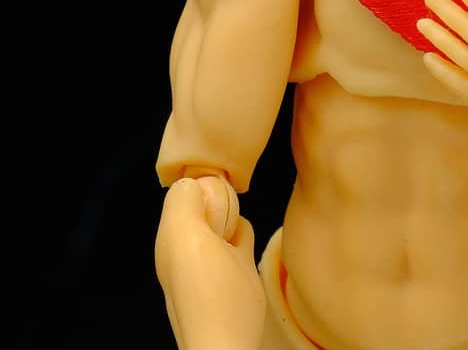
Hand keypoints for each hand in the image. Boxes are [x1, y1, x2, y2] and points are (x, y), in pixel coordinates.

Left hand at [154, 176, 264, 349]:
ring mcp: (212, 262)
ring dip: (232, 216)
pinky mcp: (235, 273)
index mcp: (171, 238)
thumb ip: (183, 205)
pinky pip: (238, 241)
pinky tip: (248, 238)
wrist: (228, 343)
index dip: (200, 184)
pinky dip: (244, 233)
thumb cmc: (209, 292)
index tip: (220, 186)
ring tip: (239, 219)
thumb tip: (192, 181)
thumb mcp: (186, 238)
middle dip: (219, 198)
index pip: (182, 194)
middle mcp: (187, 248)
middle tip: (232, 206)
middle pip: (204, 206)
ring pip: (222, 222)